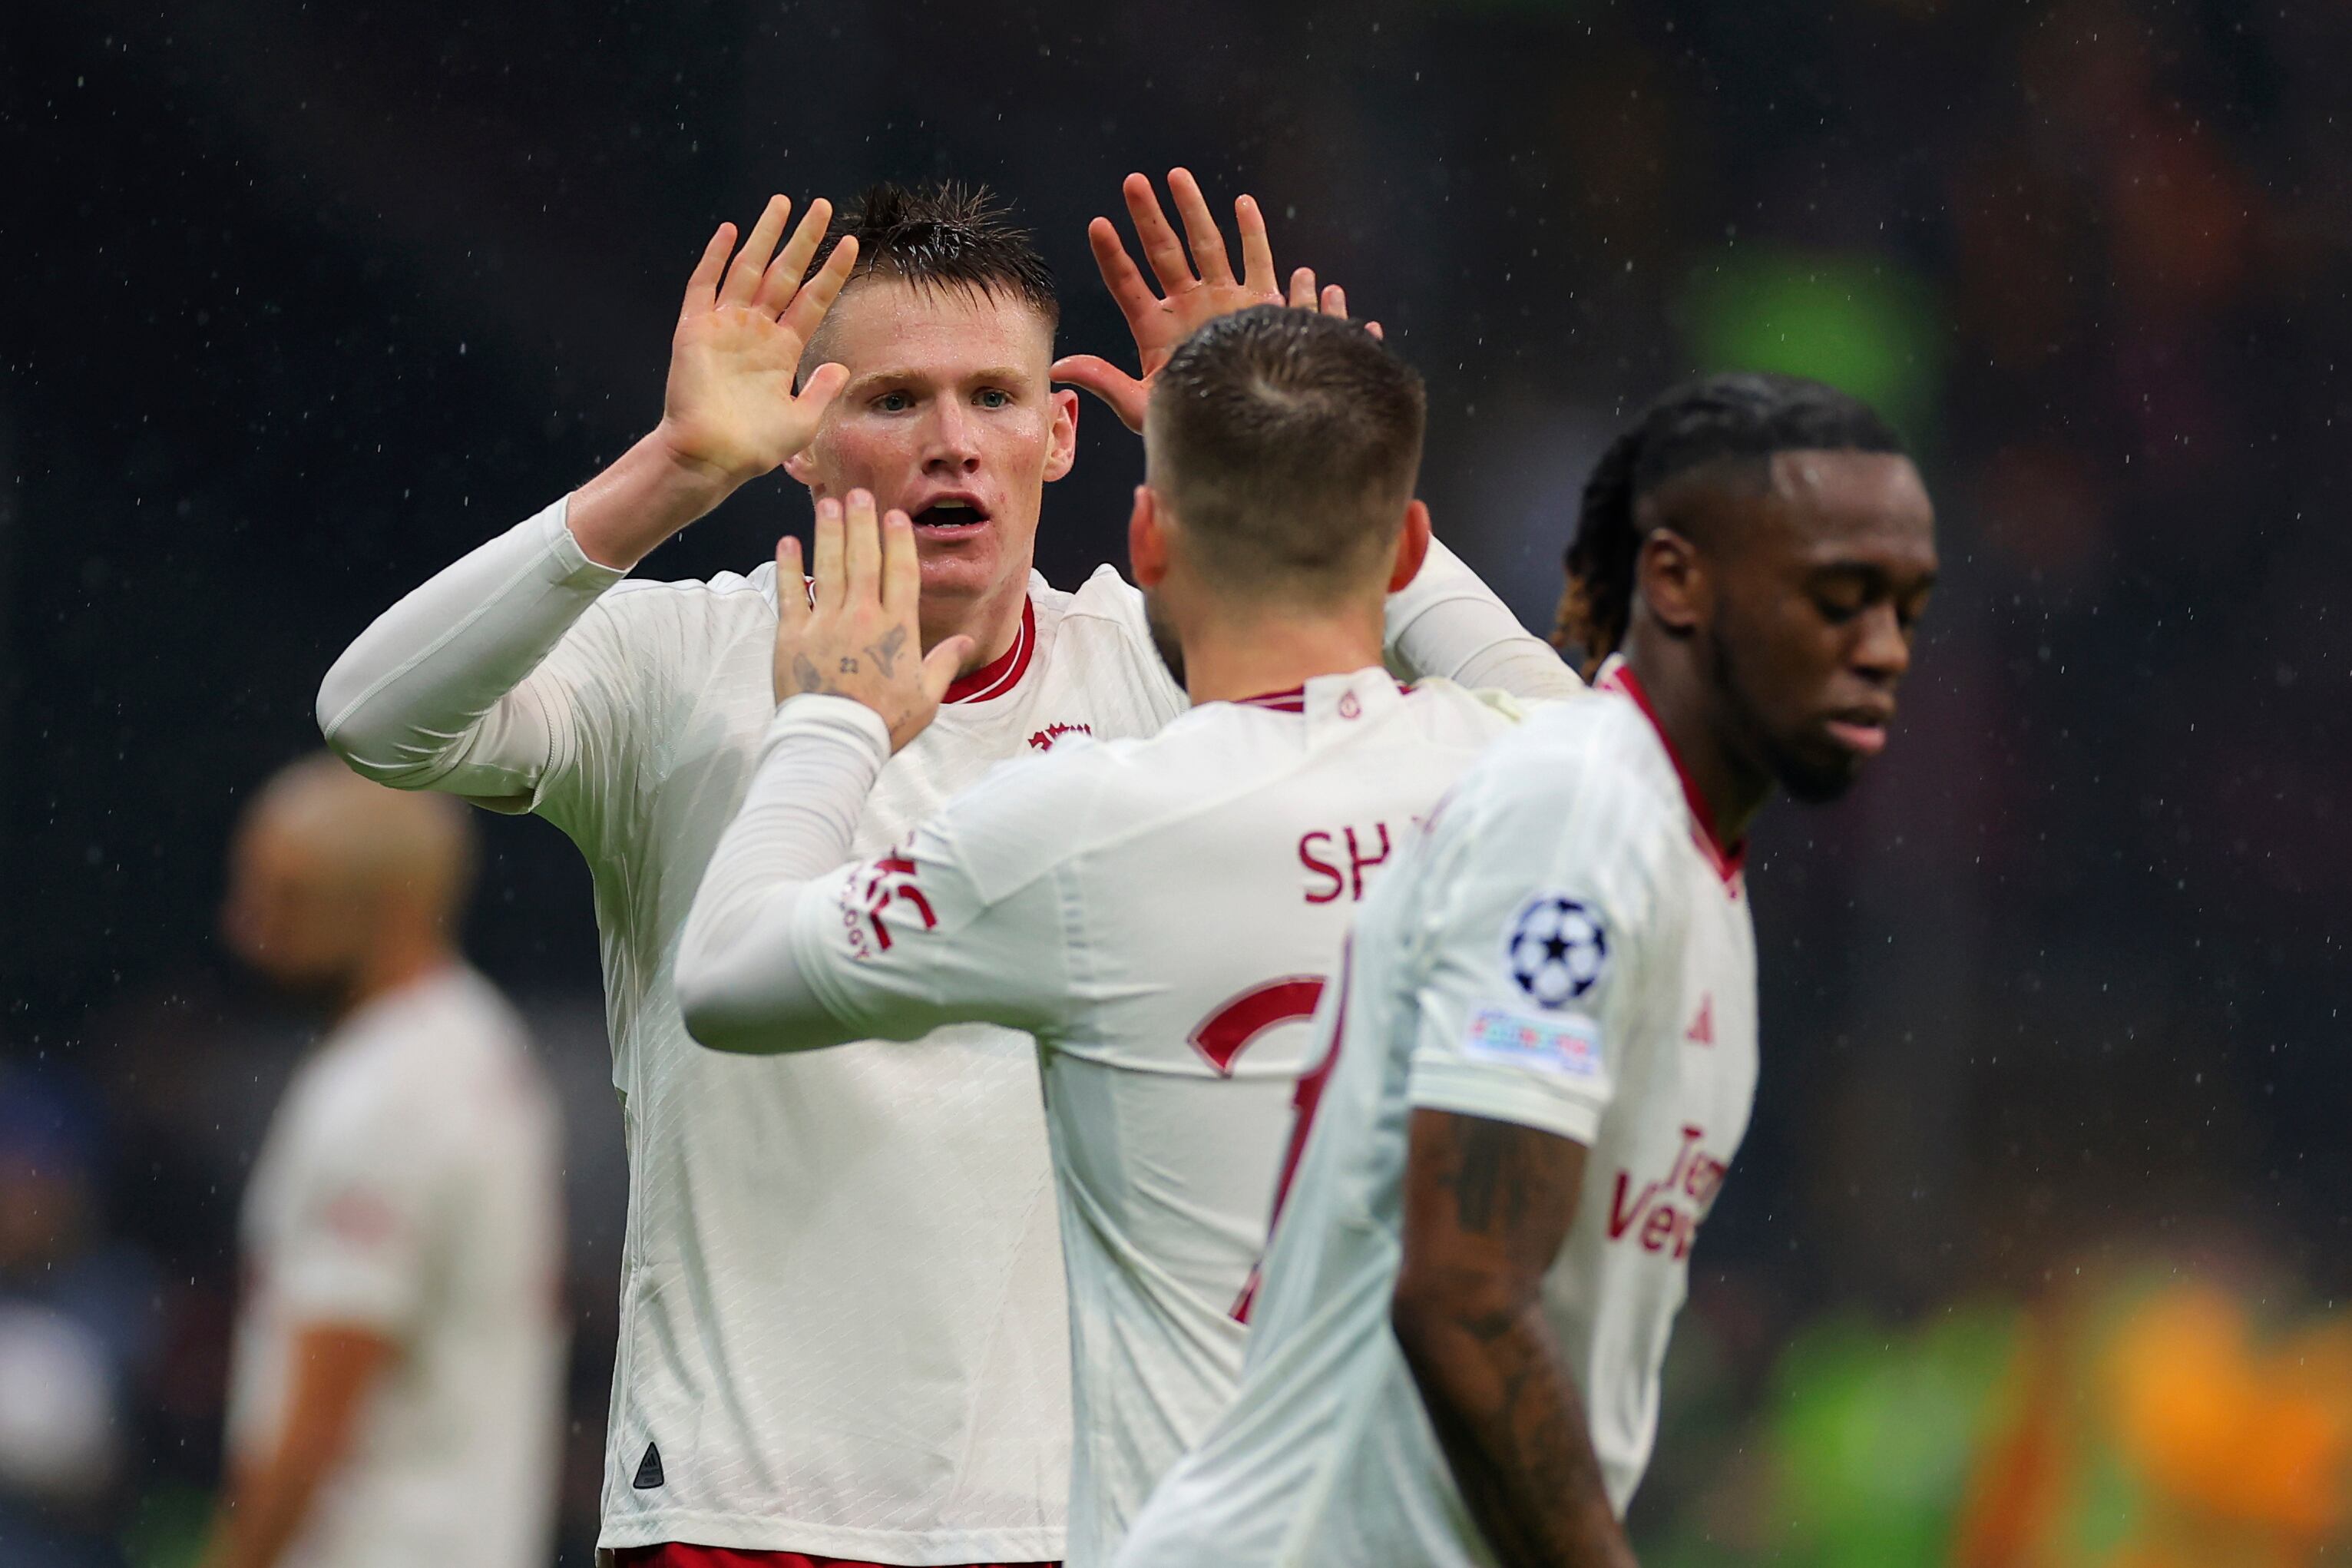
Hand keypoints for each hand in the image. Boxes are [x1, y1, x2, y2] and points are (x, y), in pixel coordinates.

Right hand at [654, 195, 858, 488]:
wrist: (709, 458)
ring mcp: (725, 326)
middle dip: (804, 240)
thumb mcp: (801, 422)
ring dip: (765, 236)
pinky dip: (715, 258)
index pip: (814, 300)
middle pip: (785, 274)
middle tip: (823, 206)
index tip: (852, 243)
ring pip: (749, 269)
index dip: (832, 272)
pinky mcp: (694, 330)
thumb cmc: (753, 447)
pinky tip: (730, 232)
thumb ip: (821, 391)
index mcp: (783, 350)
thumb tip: (841, 366)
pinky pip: (704, 286)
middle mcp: (756, 331)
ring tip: (782, 203)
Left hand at [773, 492, 973, 752]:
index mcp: (897, 629)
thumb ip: (944, 663)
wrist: (835, 742)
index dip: (898, 540)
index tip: (894, 515)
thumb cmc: (884, 724)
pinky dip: (788, 566)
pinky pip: (791, 592)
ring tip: (826, 504)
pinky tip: (787, 542)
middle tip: (857, 493)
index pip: (901, 573)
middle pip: (863, 559)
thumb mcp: (927, 698)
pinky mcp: (792, 636)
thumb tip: (966, 642)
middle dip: (861, 522)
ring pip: (828, 566)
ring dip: (828, 532)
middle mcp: (862, 617)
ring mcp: (825, 623)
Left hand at [1052, 168, 1381, 432]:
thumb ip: (1103, 382)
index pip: (1126, 283)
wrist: (1247, 434)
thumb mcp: (1144, 407)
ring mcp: (1222, 301)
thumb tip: (1057, 367)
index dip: (1112, 255)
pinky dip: (1252, 233)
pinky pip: (1256, 262)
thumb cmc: (1193, 425)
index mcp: (1155, 329)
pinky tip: (1241, 204)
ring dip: (1192, 210)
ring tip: (1176, 176)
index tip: (1098, 224)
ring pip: (1206, 245)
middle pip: (1163, 253)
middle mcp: (1187, 308)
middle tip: (1133, 183)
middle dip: (1148, 217)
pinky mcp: (1259, 305)